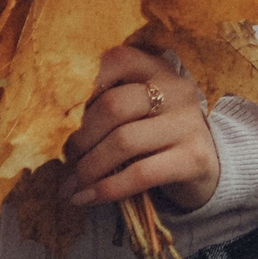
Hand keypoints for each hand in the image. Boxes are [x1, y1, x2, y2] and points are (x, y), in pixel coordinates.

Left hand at [66, 46, 219, 214]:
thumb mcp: (137, 111)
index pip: (117, 60)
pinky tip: (85, 198)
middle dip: (80, 137)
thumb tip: (51, 127)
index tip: (61, 113)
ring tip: (71, 184)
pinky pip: (140, 174)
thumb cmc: (157, 135)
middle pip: (114, 106)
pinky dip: (106, 189)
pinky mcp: (194, 159)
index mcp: (158, 69)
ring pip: (124, 141)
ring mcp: (187, 124)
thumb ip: (106, 106)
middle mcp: (176, 90)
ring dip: (88, 168)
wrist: (206, 165)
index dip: (83, 84)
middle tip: (66, 158)